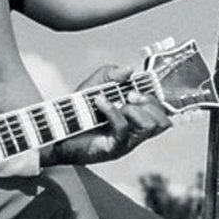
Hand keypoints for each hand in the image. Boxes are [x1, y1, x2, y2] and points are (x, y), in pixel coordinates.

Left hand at [54, 65, 170, 164]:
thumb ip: (110, 74)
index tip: (135, 89)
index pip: (163, 113)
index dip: (155, 99)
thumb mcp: (94, 85)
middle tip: (129, 96)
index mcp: (135, 120)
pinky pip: (124, 129)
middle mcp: (135, 133)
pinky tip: (100, 103)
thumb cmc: (75, 113)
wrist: (55, 132)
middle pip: (163, 122)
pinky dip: (114, 111)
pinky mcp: (113, 148)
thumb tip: (129, 70)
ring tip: (118, 103)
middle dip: (149, 103)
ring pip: (150, 127)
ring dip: (136, 109)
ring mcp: (126, 142)